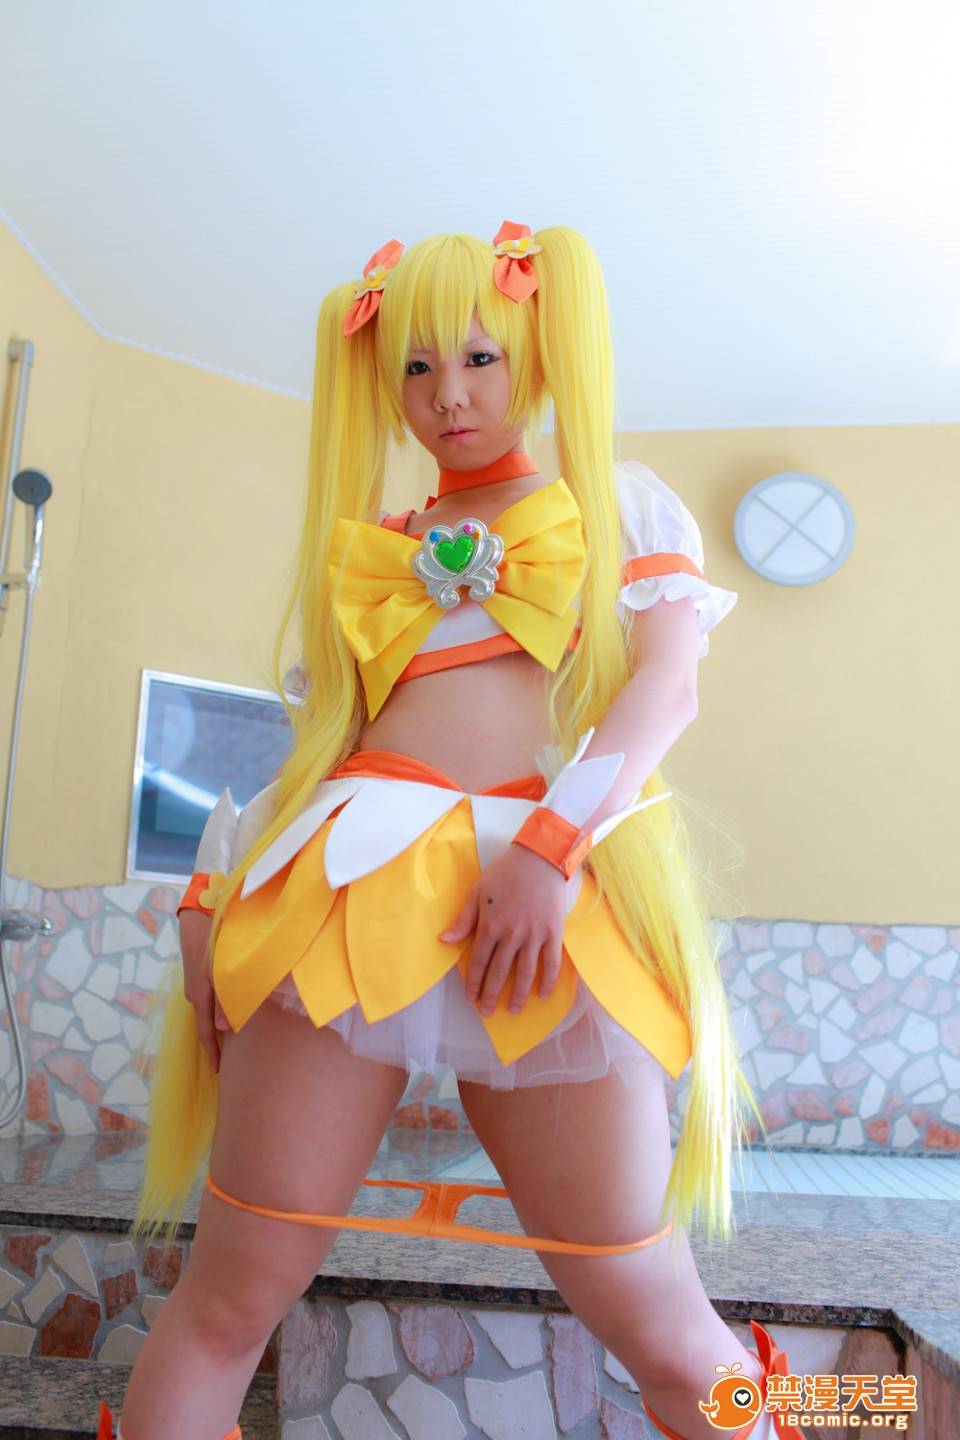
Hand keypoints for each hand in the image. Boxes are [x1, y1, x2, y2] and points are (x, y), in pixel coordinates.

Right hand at [179, 910, 227, 1073]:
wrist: (196, 920)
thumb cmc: (213, 945)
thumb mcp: (221, 973)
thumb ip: (224, 1001)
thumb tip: (224, 1029)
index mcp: (200, 997)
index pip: (206, 1033)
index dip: (212, 1053)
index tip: (219, 1072)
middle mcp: (194, 995)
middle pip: (205, 1025)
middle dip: (215, 1043)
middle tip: (227, 1060)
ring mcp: (194, 986)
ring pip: (206, 1012)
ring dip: (215, 1026)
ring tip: (228, 1041)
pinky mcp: (197, 977)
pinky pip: (206, 1001)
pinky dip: (215, 1011)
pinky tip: (224, 1011)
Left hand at [439, 845, 569, 1017]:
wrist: (540, 857)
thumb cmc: (506, 872)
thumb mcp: (478, 891)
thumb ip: (463, 919)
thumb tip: (445, 941)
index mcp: (491, 925)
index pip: (479, 962)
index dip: (474, 983)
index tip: (471, 998)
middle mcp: (512, 935)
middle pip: (500, 973)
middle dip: (491, 995)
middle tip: (487, 1012)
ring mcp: (535, 935)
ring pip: (525, 973)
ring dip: (518, 995)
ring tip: (514, 1010)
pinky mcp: (554, 933)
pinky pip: (551, 963)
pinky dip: (548, 981)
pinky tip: (542, 994)